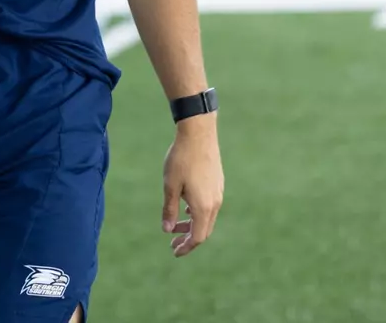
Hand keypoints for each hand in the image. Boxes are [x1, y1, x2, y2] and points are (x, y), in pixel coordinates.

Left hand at [163, 116, 222, 257]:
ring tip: (176, 223)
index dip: (186, 247)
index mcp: (203, 207)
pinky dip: (197, 212)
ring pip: (207, 217)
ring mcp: (218, 192)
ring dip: (192, 224)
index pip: (197, 237)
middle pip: (204, 230)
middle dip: (188, 238)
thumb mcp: (170, 186)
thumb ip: (169, 210)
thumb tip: (167, 230)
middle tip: (172, 241)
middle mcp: (215, 203)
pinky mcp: (218, 183)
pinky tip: (186, 206)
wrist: (199, 133)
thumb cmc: (181, 159)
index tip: (174, 251)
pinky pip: (210, 205)